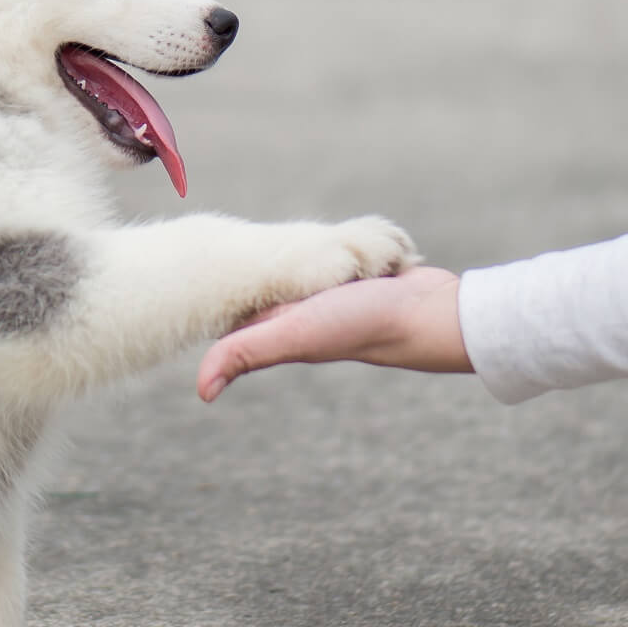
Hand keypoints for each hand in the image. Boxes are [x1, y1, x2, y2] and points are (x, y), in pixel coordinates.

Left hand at [196, 266, 470, 400]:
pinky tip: (340, 239)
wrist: (432, 313)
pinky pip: (342, 251)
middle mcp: (305, 308)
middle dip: (259, 259)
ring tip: (288, 240)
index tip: (195, 258)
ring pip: (306, 262)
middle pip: (268, 280)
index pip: (235, 305)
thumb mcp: (296, 334)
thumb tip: (202, 391)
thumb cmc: (362, 326)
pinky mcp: (365, 272)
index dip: (217, 285)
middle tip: (237, 234)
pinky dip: (341, 242)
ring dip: (303, 247)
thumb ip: (247, 352)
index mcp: (281, 321)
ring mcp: (337, 290)